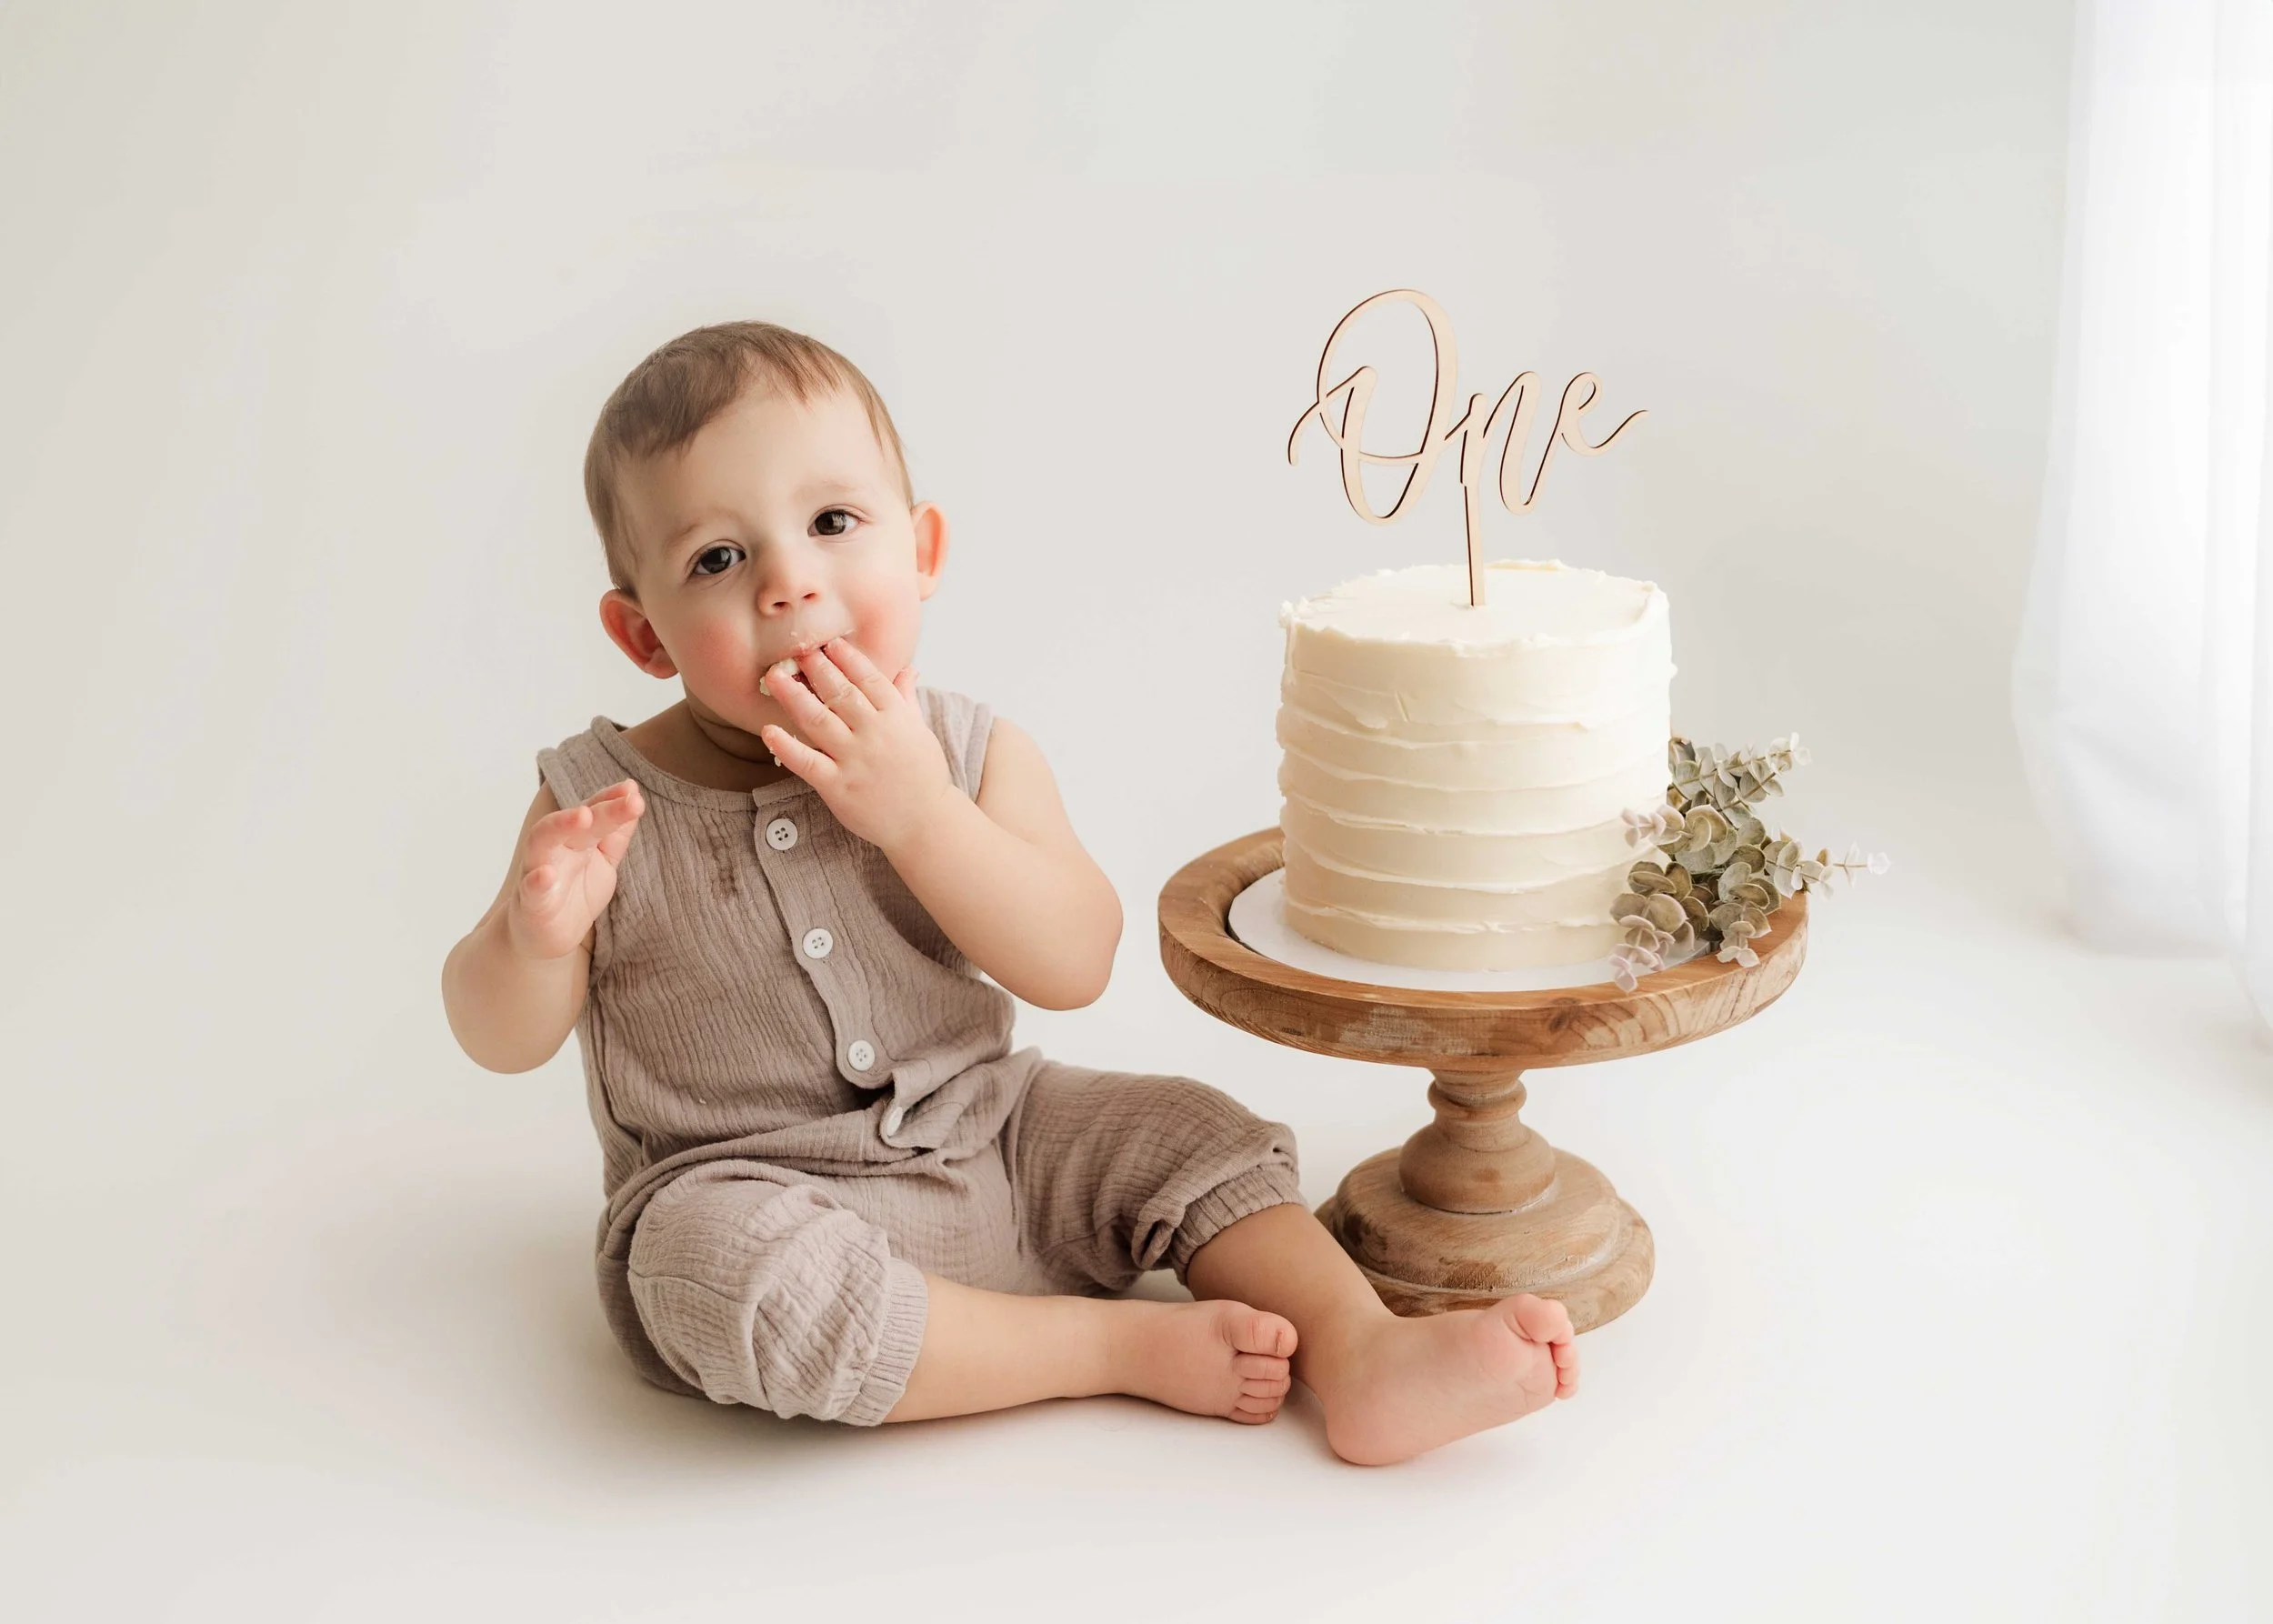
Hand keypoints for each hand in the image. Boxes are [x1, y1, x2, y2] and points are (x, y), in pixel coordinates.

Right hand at [507, 779, 644, 959]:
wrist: (545, 937)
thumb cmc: (576, 893)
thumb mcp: (604, 862)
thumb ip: (616, 832)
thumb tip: (634, 795)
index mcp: (576, 839)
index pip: (594, 811)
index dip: (612, 798)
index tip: (634, 789)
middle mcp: (555, 849)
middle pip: (573, 821)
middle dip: (598, 807)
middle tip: (626, 798)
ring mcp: (538, 872)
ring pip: (542, 842)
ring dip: (561, 826)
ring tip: (584, 816)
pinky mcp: (530, 903)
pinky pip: (531, 889)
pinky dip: (537, 881)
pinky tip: (547, 874)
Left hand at [760, 638, 954, 851]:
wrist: (926, 823)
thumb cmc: (924, 777)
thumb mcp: (920, 732)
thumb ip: (906, 699)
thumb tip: (908, 669)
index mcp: (897, 718)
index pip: (869, 678)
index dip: (847, 659)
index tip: (830, 644)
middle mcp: (875, 734)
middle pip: (840, 693)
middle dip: (816, 669)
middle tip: (797, 651)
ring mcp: (855, 760)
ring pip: (818, 720)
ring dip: (794, 696)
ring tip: (775, 677)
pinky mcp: (838, 786)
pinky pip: (806, 761)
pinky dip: (785, 746)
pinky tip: (769, 730)